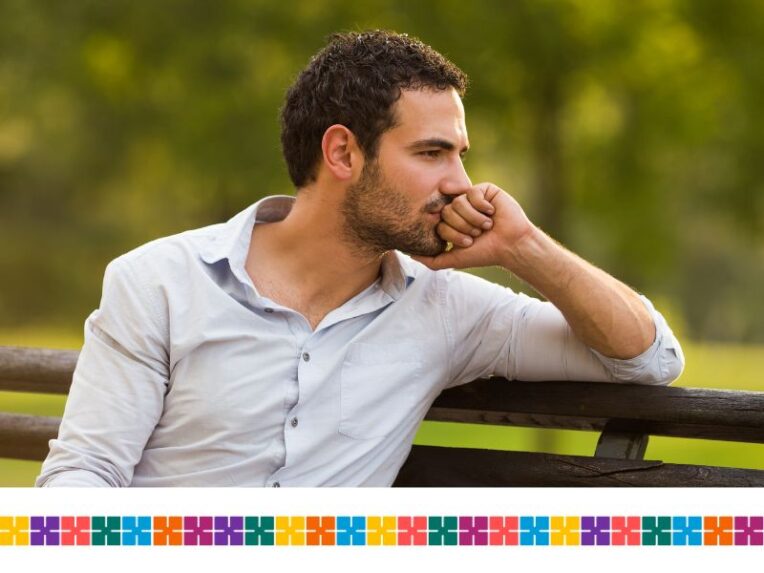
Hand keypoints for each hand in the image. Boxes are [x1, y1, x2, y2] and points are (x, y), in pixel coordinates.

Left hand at [412, 182, 535, 270]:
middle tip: (478, 234)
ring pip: (459, 202)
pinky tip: (492, 212)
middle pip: (447, 211)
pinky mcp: (484, 190)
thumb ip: (432, 260)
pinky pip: (472, 192)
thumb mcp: (454, 259)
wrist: (510, 245)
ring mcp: (471, 198)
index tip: (469, 242)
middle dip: (463, 226)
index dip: (453, 234)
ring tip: (487, 225)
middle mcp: (459, 209)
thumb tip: (410, 255)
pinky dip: (482, 207)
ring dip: (474, 219)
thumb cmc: (484, 253)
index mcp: (451, 222)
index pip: (440, 223)